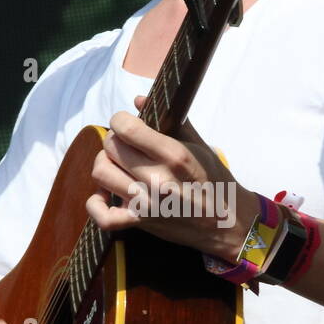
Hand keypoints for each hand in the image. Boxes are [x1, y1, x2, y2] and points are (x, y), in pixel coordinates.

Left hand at [85, 94, 259, 258]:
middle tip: (126, 145)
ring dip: (106, 165)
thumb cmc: (214, 180)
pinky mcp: (140, 223)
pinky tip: (105, 194)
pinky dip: (96, 205)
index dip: (120, 120)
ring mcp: (147, 203)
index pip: (125, 127)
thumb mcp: (200, 145)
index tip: (127, 124)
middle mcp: (157, 178)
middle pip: (110, 147)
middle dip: (115, 140)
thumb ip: (171, 120)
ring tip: (118, 166)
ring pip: (101, 172)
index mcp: (173, 154)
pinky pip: (103, 216)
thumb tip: (138, 100)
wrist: (228, 222)